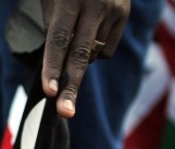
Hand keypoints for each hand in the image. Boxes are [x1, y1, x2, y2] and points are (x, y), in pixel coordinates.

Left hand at [41, 0, 129, 117]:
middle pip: (80, 55)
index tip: (49, 91)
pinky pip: (106, 50)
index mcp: (68, 1)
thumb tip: (58, 68)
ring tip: (75, 37)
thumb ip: (54, 29)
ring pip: (93, 54)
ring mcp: (113, 9)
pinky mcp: (125, 14)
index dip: (53, 67)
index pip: (58, 40)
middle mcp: (94, 5)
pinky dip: (95, 51)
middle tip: (65, 112)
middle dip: (71, 87)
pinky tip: (91, 32)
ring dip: (79, 60)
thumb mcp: (51, 1)